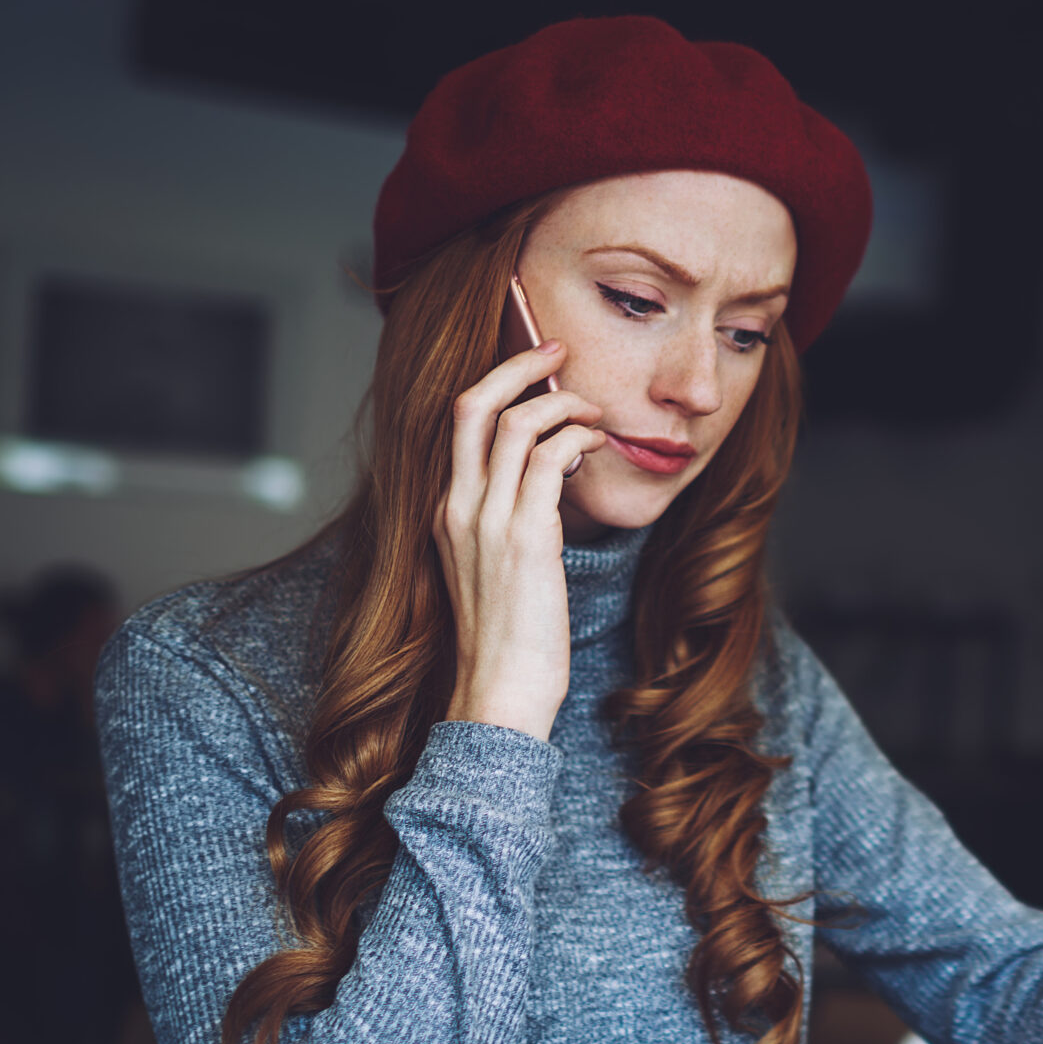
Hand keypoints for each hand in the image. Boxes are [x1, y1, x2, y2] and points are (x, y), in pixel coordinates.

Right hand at [436, 340, 608, 739]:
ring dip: (562, 402)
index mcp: (445, 512)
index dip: (499, 383)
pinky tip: (597, 446)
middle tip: (559, 349)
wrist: (499, 694)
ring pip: (515, 422)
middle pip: (474, 403)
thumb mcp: (494, 570)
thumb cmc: (508, 641)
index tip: (536, 366)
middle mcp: (457, 508)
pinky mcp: (526, 538)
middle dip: (519, 364)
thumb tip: (553, 474)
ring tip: (593, 411)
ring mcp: (487, 521)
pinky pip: (549, 458)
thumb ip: (508, 521)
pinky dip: (577, 438)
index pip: (460, 423)